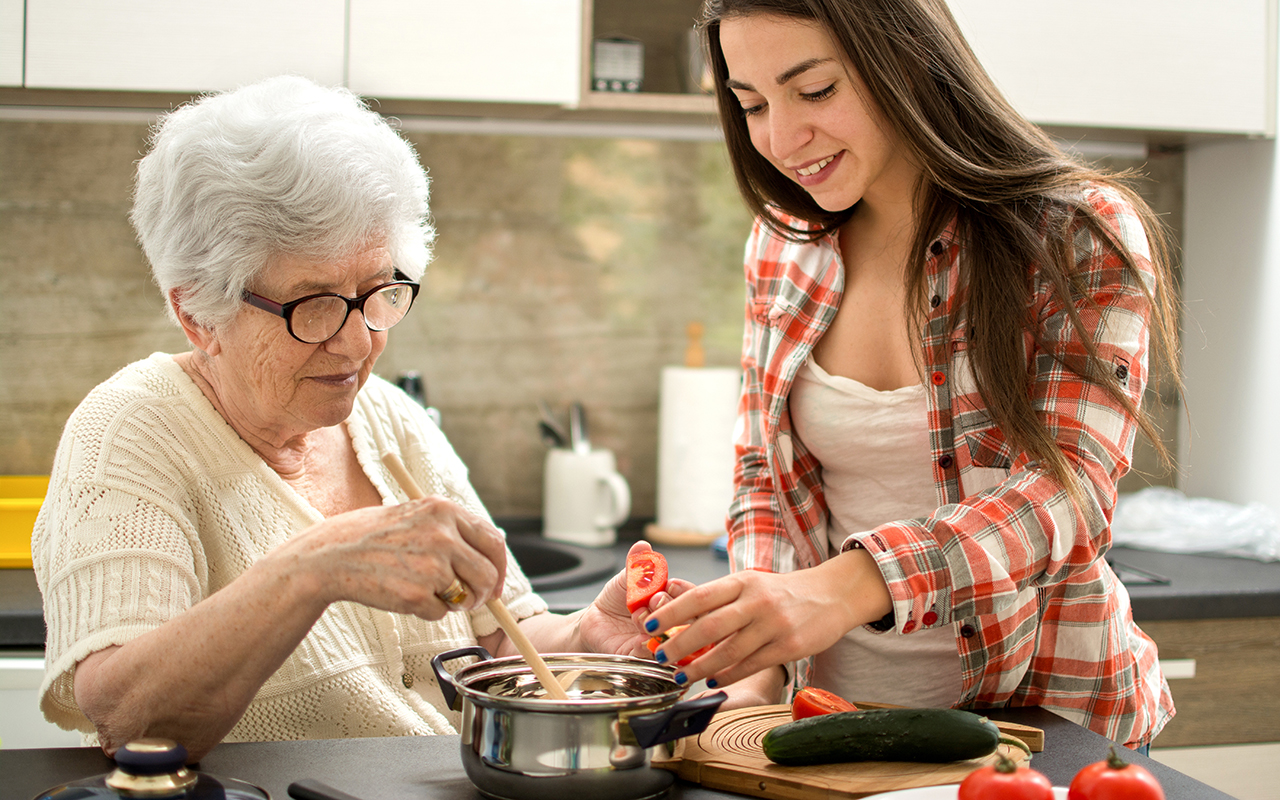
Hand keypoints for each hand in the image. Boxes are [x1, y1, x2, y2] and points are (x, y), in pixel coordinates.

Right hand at [274, 496, 507, 619]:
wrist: (332, 555)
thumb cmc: (375, 537)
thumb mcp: (417, 516)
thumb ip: (452, 531)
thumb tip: (491, 560)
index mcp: (445, 510)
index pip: (494, 541)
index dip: (499, 567)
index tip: (495, 583)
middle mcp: (443, 535)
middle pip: (487, 574)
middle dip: (483, 593)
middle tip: (468, 600)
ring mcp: (431, 565)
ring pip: (466, 597)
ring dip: (453, 603)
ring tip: (425, 591)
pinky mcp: (416, 595)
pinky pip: (440, 614)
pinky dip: (427, 612)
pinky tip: (403, 594)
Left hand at [574, 542, 694, 656]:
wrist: (594, 621)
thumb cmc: (616, 599)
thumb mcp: (627, 578)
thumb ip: (637, 563)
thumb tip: (643, 546)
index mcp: (673, 601)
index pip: (692, 597)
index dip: (682, 590)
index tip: (668, 584)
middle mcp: (672, 623)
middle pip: (688, 619)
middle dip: (669, 606)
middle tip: (652, 599)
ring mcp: (660, 642)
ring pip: (672, 638)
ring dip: (657, 625)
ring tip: (640, 617)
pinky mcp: (643, 658)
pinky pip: (653, 655)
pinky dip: (647, 644)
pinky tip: (639, 635)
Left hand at [642, 548, 891, 687]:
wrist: (831, 595)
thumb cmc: (781, 592)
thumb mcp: (751, 583)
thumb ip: (720, 598)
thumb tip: (678, 614)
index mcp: (742, 581)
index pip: (699, 596)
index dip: (671, 611)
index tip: (649, 623)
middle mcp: (756, 601)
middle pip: (710, 625)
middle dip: (679, 644)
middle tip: (659, 656)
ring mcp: (774, 625)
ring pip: (729, 651)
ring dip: (700, 668)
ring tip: (681, 676)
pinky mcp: (789, 646)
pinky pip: (751, 665)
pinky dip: (728, 675)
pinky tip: (713, 682)